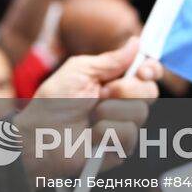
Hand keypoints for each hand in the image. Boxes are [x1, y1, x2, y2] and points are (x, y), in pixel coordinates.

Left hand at [18, 37, 161, 175]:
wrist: (39, 137)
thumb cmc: (52, 104)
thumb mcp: (79, 71)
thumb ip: (110, 60)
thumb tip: (136, 43)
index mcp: (114, 82)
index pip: (147, 74)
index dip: (152, 70)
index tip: (143, 70)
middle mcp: (122, 103)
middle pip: (150, 92)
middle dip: (125, 90)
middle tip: (102, 94)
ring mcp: (122, 127)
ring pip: (140, 113)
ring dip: (110, 113)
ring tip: (90, 118)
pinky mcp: (119, 149)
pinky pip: (129, 136)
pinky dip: (106, 133)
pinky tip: (91, 136)